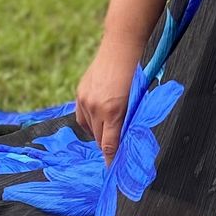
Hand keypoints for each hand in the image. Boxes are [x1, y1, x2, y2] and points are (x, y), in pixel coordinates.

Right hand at [75, 33, 144, 167]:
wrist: (121, 46)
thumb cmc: (135, 72)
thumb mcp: (136, 99)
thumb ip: (127, 120)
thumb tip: (124, 138)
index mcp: (113, 111)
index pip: (109, 145)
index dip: (110, 159)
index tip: (112, 169)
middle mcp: (96, 107)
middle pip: (98, 138)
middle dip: (106, 144)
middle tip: (114, 146)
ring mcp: (85, 100)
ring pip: (89, 129)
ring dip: (98, 132)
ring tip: (109, 126)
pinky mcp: (80, 93)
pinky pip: (82, 116)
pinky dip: (89, 121)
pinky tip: (98, 117)